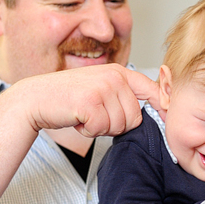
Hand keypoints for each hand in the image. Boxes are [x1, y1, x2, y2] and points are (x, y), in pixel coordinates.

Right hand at [19, 63, 160, 136]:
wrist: (36, 98)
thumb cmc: (69, 98)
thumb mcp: (101, 88)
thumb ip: (124, 95)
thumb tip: (155, 109)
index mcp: (120, 72)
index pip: (153, 90)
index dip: (163, 107)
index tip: (168, 117)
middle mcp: (114, 76)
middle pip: (136, 118)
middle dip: (117, 125)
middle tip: (96, 116)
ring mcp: (103, 88)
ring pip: (120, 126)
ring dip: (102, 128)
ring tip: (86, 115)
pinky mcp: (90, 102)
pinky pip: (103, 129)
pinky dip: (90, 131)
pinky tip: (78, 119)